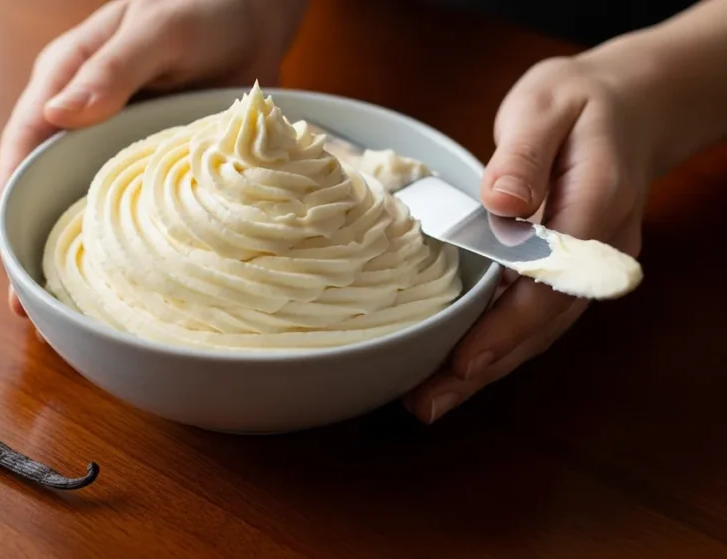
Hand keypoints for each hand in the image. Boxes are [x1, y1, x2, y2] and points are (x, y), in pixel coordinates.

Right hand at [0, 0, 307, 315]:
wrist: (257, 11)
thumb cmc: (201, 4)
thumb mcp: (157, 30)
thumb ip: (113, 70)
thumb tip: (59, 116)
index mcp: (67, 76)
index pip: (25, 138)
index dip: (6, 190)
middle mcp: (85, 113)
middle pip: (45, 180)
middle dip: (31, 235)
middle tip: (23, 299)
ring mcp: (119, 139)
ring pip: (85, 197)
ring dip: (76, 247)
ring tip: (66, 302)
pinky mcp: (154, 156)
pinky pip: (130, 200)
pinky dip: (123, 237)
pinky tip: (126, 275)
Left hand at [404, 54, 654, 422]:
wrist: (626, 106)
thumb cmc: (578, 103)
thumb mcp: (546, 106)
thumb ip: (523, 156)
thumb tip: (501, 203)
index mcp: (595, 208)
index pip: (550, 282)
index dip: (506, 327)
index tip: (464, 361)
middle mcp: (598, 252)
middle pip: (542, 323)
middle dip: (485, 366)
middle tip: (427, 402)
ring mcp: (586, 267)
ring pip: (537, 330)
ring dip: (487, 367)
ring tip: (430, 399)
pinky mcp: (566, 271)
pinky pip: (532, 315)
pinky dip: (495, 344)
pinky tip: (456, 366)